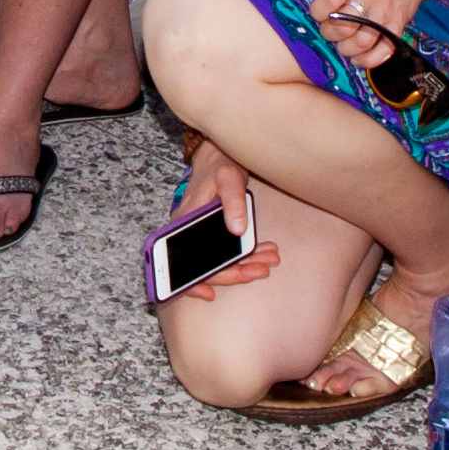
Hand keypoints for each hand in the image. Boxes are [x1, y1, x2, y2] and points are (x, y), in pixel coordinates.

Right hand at [167, 139, 273, 299]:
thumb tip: (238, 230)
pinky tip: (259, 259)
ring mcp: (199, 235)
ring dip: (244, 265)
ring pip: (218, 262)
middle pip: (205, 267)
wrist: (219, 156)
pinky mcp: (211, 235)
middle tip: (261, 268)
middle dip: (235, 272)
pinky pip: (224, 253)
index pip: (180, 262)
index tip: (210, 293)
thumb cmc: (220, 165)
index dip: (192, 282)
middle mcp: (187, 232)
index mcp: (183, 222)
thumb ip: (233, 201)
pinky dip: (243, 257)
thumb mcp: (228, 177)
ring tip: (268, 260)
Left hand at [271, 0, 432, 64]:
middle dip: (329, 32)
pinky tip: (358, 57)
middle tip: (328, 28)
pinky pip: (383, 50)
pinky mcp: (398, 24)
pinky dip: (369, 60)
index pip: (330, 0)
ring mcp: (385, 11)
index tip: (317, 10)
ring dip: (346, 49)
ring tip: (341, 42)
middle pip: (344, 25)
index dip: (318, 11)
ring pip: (362, 41)